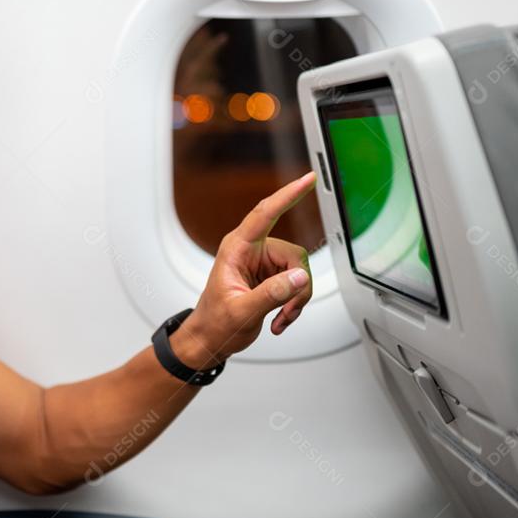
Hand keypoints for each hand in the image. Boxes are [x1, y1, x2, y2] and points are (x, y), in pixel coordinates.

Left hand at [173, 172, 316, 367]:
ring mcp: (262, 263)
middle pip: (294, 255)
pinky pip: (296, 282)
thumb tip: (298, 278)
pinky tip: (280, 318)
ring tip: (281, 317)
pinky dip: (294, 303)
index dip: (287, 195)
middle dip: (297, 286)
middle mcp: (251, 250)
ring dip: (296, 299)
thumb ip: (271, 294)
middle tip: (289, 311)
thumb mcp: (241, 312)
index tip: (307, 179)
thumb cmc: (215, 323)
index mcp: (236, 248)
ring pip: (299, 270)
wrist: (210, 338)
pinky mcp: (271, 276)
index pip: (265, 214)